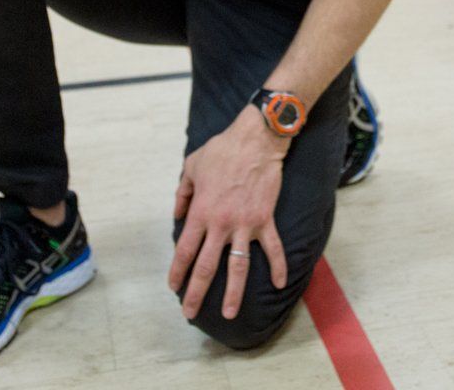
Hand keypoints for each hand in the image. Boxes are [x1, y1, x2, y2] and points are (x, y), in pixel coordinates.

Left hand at [168, 107, 289, 320]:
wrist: (256, 141)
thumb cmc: (222, 151)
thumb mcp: (191, 167)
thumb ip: (182, 193)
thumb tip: (178, 213)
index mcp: (201, 212)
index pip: (185, 250)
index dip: (177, 272)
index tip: (173, 287)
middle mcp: (221, 224)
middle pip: (206, 266)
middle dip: (196, 292)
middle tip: (190, 313)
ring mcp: (245, 224)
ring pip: (238, 266)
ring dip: (233, 292)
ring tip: (230, 313)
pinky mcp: (265, 220)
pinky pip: (273, 247)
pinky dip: (278, 266)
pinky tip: (279, 284)